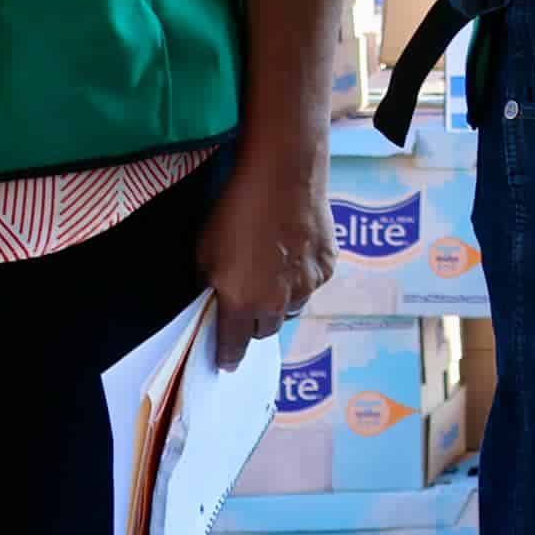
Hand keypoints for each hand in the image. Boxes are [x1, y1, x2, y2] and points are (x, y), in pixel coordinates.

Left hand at [198, 133, 333, 366]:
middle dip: (254, 321)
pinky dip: (302, 276)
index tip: (225, 360)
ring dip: (280, 299)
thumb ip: (212, 285)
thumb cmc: (236, 209)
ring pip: (292, 307)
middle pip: (265, 330)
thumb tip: (218, 298)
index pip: (233, 347)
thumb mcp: (205, 251)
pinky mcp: (329, 266)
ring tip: (273, 267)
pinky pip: (312, 283)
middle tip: (247, 296)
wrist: (283, 174)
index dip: (227, 355)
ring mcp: (308, 285)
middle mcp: (278, 303)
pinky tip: (293, 249)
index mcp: (242, 303)